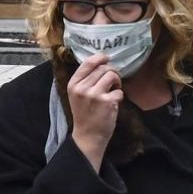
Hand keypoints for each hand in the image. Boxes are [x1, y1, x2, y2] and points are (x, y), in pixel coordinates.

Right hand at [65, 52, 124, 166]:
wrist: (88, 136)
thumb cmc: (84, 114)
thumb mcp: (77, 95)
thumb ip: (85, 80)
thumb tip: (101, 62)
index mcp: (73, 84)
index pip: (87, 63)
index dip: (100, 58)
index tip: (107, 58)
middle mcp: (82, 88)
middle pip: (103, 68)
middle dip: (111, 72)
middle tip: (112, 82)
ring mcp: (94, 95)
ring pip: (112, 75)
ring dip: (117, 82)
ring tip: (113, 90)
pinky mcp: (107, 102)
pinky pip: (119, 91)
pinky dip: (119, 96)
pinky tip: (113, 103)